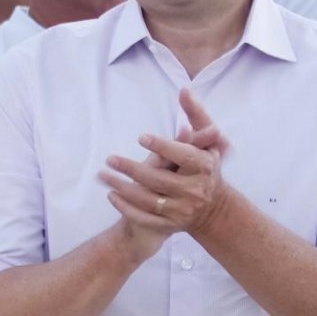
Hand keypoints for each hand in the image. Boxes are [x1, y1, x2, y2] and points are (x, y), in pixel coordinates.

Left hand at [100, 89, 231, 240]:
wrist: (213, 209)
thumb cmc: (205, 165)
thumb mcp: (206, 140)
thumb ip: (196, 115)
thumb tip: (184, 90)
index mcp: (204, 167)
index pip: (183, 156)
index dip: (162, 146)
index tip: (141, 137)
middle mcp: (195, 190)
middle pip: (158, 179)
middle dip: (130, 169)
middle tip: (109, 158)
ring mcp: (182, 210)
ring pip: (147, 200)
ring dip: (121, 188)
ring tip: (103, 175)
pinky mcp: (171, 226)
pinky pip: (144, 218)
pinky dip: (126, 208)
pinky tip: (111, 195)